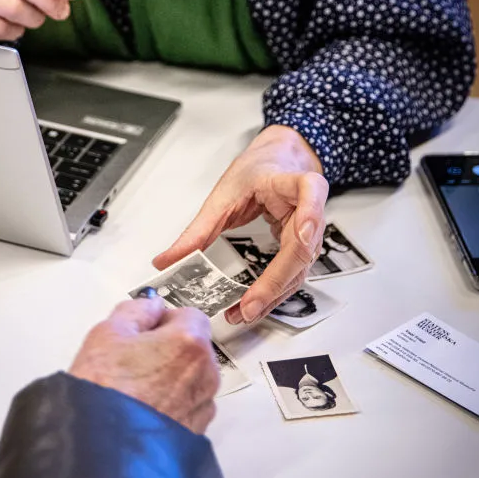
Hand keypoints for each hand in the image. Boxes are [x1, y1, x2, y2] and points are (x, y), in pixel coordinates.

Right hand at [69, 297, 219, 433]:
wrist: (103, 450)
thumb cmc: (105, 390)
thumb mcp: (109, 331)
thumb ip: (136, 310)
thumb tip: (150, 306)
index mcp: (189, 342)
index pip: (190, 315)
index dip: (166, 319)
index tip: (147, 327)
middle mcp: (204, 374)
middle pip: (193, 347)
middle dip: (169, 347)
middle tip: (135, 356)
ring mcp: (201, 407)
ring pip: (191, 378)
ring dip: (171, 377)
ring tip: (136, 385)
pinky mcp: (195, 433)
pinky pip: (188, 406)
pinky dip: (172, 403)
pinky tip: (144, 406)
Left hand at [153, 126, 328, 325]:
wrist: (275, 164)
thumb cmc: (256, 171)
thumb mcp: (223, 193)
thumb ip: (198, 229)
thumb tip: (166, 260)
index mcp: (292, 182)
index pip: (312, 192)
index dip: (311, 214)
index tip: (303, 233)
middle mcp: (309, 209)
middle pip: (302, 249)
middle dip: (275, 281)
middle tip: (248, 305)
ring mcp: (310, 232)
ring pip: (298, 271)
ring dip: (271, 296)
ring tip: (242, 313)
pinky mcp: (302, 249)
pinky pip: (291, 275)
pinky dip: (271, 293)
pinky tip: (250, 306)